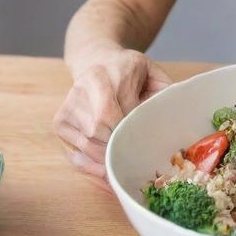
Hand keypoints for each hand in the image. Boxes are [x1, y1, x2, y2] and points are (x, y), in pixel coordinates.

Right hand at [53, 47, 172, 188]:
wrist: (97, 60)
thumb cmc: (131, 72)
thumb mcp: (151, 73)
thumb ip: (165, 93)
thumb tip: (176, 118)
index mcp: (111, 72)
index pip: (120, 112)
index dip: (133, 133)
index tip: (149, 148)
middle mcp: (84, 87)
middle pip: (102, 130)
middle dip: (121, 148)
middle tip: (140, 163)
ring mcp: (69, 105)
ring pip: (89, 144)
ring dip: (109, 161)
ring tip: (128, 172)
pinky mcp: (60, 121)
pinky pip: (75, 154)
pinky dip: (93, 169)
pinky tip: (109, 176)